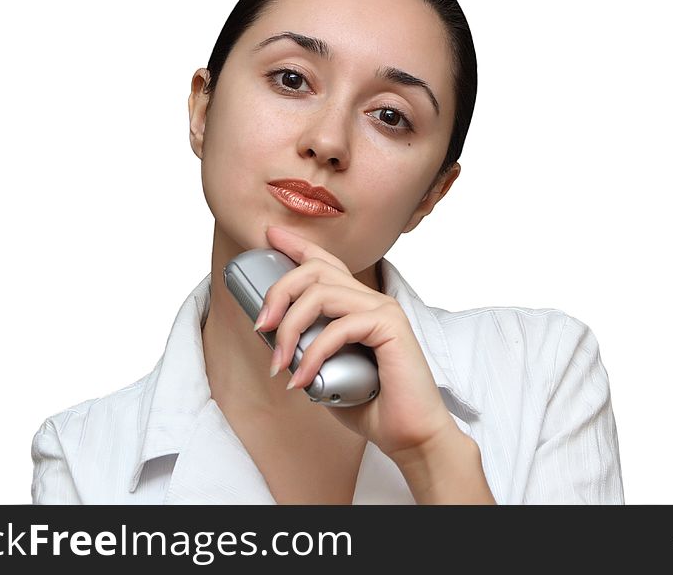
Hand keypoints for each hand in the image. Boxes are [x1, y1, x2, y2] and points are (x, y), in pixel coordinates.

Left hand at [254, 225, 459, 459]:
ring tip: (278, 363)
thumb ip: (304, 350)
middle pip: (314, 270)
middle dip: (278, 292)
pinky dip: (312, 355)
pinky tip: (303, 381)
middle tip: (261, 327)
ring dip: (289, 328)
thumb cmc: (372, 406)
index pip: (326, 263)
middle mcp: (371, 299)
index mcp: (359, 305)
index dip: (297, 245)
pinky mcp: (390, 325)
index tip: (270, 236)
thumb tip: (271, 339)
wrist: (412, 436)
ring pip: (320, 293)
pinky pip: (338, 328)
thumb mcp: (325, 373)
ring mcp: (383, 309)